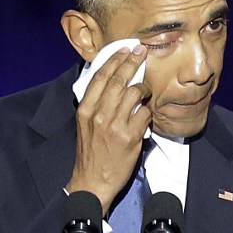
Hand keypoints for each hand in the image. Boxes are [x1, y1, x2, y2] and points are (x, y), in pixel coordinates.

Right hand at [66, 44, 151, 214]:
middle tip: (141, 52)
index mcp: (85, 110)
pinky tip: (146, 111)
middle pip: (118, 81)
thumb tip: (111, 83)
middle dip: (131, 63)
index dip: (114, 60)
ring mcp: (114, 126)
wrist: (92, 181)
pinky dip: (148, 110)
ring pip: (134, 94)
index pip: (100, 77)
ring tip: (146, 87)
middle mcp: (98, 115)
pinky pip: (144, 114)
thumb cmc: (91, 152)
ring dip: (144, 87)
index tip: (124, 50)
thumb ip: (95, 105)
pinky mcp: (130, 137)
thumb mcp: (84, 125)